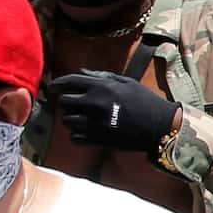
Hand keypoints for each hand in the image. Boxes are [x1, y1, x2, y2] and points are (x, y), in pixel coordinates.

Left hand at [45, 70, 178, 155]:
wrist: (160, 126)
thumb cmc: (145, 101)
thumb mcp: (126, 82)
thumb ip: (101, 76)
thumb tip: (80, 73)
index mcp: (102, 87)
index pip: (69, 82)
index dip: (56, 84)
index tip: (52, 88)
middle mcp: (95, 104)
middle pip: (64, 102)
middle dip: (66, 103)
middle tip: (74, 105)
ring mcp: (95, 123)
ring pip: (67, 121)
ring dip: (71, 119)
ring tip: (81, 119)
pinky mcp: (98, 140)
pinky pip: (74, 137)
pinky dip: (77, 135)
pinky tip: (86, 131)